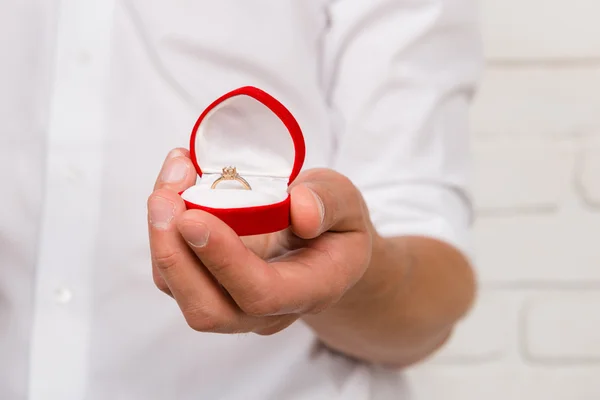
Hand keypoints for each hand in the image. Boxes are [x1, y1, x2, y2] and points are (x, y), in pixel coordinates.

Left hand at [147, 148, 372, 334]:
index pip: (262, 293)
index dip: (224, 260)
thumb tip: (300, 209)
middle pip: (209, 309)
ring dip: (162, 240)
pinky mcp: (210, 286)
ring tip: (168, 183)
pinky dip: (164, 231)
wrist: (324, 251)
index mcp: (311, 290)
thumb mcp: (348, 203)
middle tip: (163, 198)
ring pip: (181, 292)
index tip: (194, 217)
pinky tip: (173, 189)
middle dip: (175, 256)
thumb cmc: (336, 227)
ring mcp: (234, 304)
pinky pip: (174, 272)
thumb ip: (330, 203)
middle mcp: (268, 311)